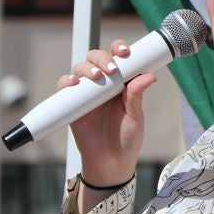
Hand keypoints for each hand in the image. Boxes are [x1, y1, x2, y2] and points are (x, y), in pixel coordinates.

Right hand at [63, 40, 155, 188]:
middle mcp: (102, 85)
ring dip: (86, 67)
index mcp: (120, 83)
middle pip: (96, 58)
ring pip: (80, 69)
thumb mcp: (135, 117)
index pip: (118, 58)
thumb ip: (136, 96)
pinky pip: (65, 87)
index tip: (125, 52)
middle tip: (111, 69)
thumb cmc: (126, 139)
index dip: (119, 49)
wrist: (111, 163)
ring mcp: (86, 94)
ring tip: (96, 76)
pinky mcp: (72, 105)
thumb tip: (148, 76)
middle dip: (102, 58)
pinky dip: (67, 81)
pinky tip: (74, 83)